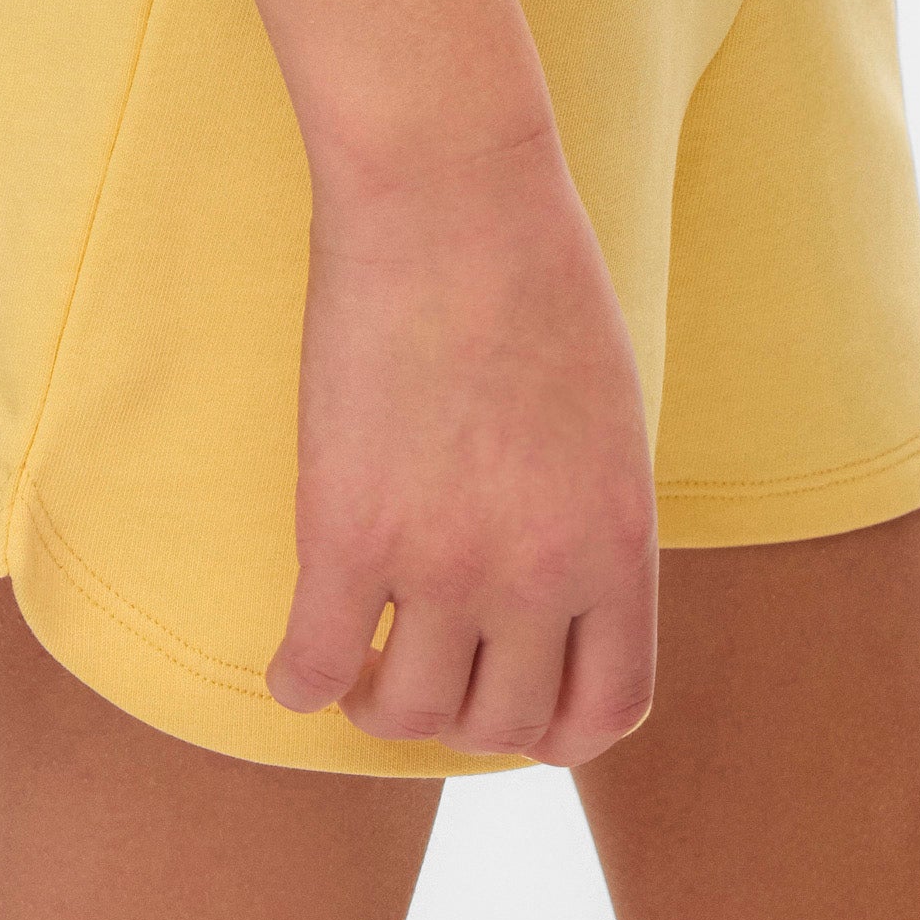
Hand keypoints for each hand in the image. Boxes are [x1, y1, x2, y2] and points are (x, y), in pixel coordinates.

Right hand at [267, 118, 659, 764]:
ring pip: (410, 714)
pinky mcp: (346, 531)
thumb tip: (553, 601)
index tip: (515, 693)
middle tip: (428, 662)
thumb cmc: (537, 278)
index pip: (608, 710)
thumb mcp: (609, 420)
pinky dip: (300, 683)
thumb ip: (589, 523)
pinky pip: (313, 671)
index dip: (556, 726)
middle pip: (504, 727)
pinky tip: (300, 658)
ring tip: (365, 657)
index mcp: (618, 542)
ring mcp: (441, 560)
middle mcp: (540, 572)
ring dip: (383, 703)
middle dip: (467, 711)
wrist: (452, 192)